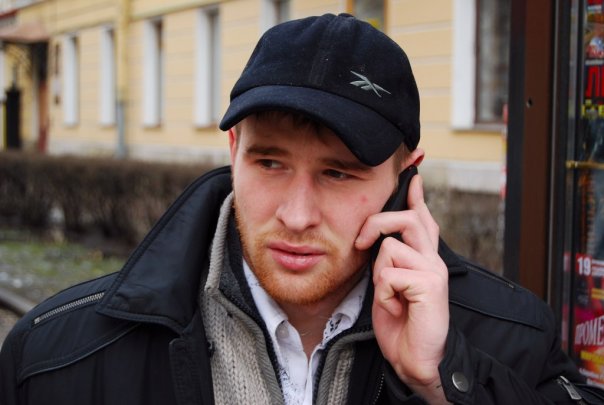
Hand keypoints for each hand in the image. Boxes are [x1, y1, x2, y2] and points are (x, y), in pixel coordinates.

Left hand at [355, 174, 449, 403]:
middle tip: (361, 241)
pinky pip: (390, 274)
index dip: (415, 196)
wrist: (415, 359)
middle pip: (407, 219)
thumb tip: (378, 238)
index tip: (412, 174)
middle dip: (377, 224)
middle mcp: (433, 259)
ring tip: (390, 296)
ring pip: (391, 248)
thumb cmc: (400, 322)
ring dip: (379, 275)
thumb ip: (388, 259)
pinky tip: (396, 308)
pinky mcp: (431, 285)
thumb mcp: (388, 284)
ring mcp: (434, 271)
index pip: (421, 218)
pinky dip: (385, 294)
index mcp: (424, 257)